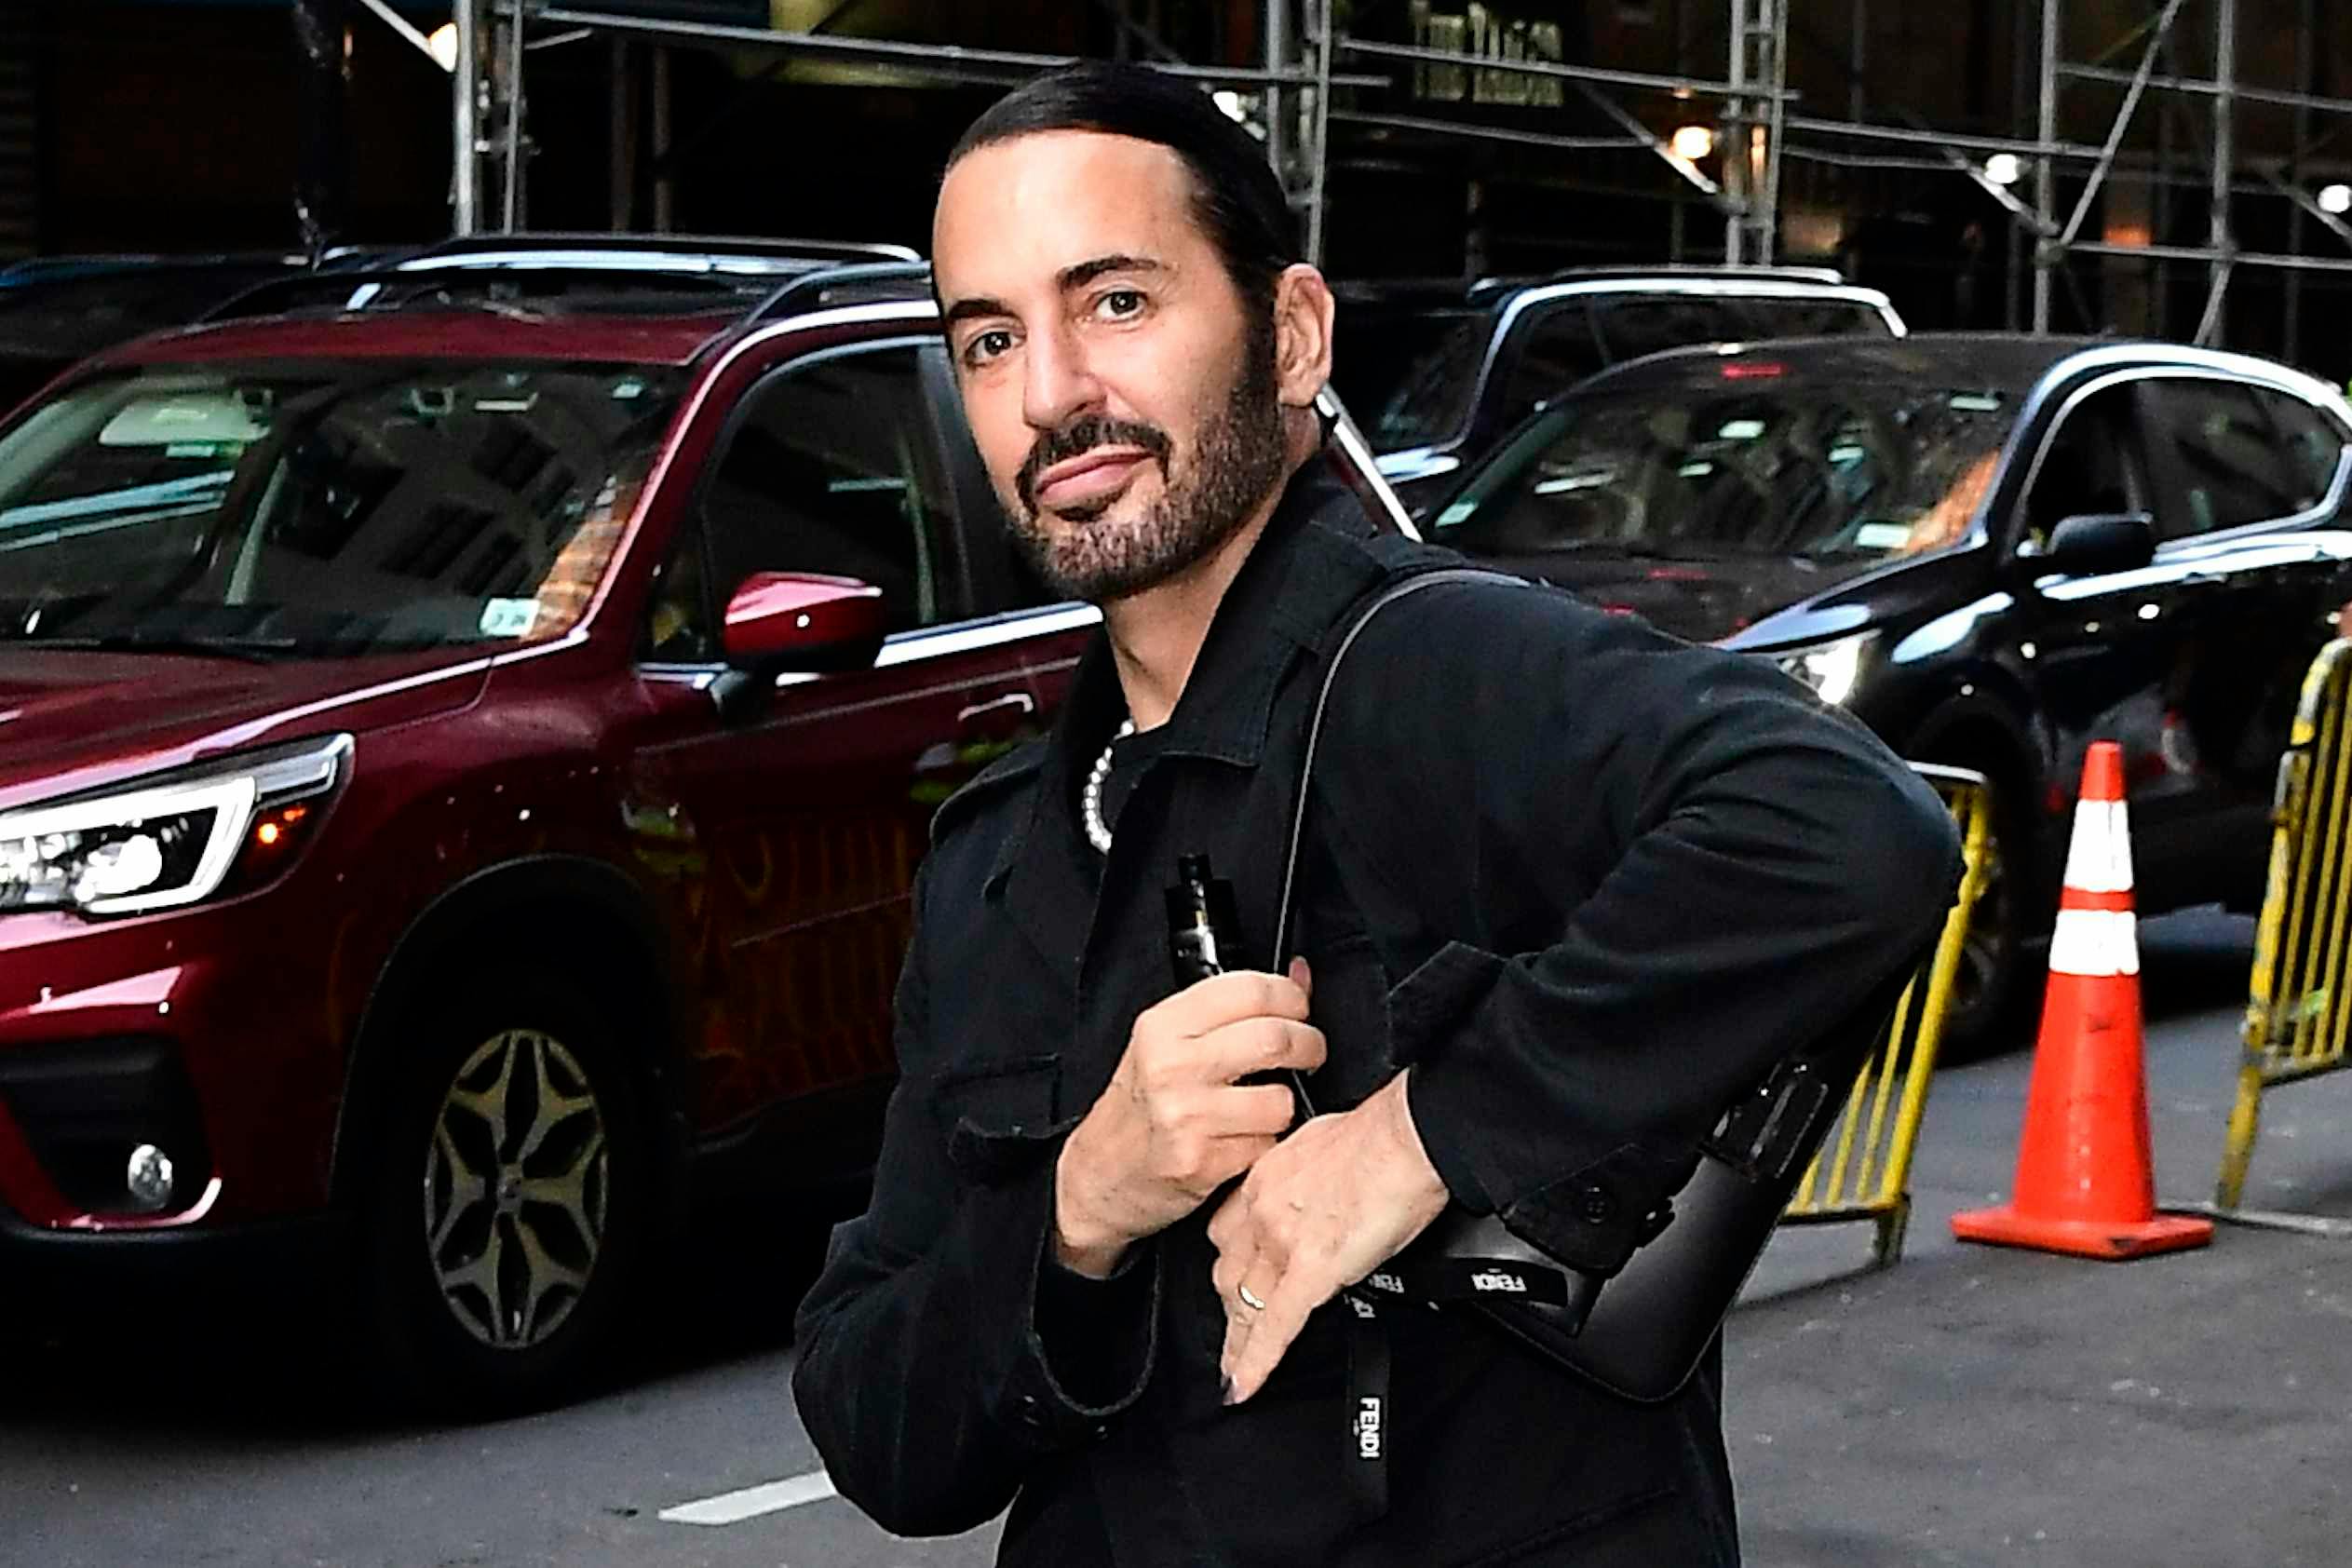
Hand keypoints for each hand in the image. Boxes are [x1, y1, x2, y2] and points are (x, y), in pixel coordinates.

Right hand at [1053, 962, 1325, 1277]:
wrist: (1101, 1174)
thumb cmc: (1138, 1106)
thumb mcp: (1168, 1043)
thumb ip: (1230, 1008)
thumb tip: (1299, 976)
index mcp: (1163, 1027)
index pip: (1250, 989)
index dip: (1291, 996)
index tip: (1299, 1007)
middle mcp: (1172, 1066)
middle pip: (1276, 1038)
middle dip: (1310, 1045)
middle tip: (1309, 1052)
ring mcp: (1187, 1117)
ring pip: (1281, 1100)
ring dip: (1285, 1105)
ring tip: (1265, 1105)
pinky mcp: (1203, 1163)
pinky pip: (1267, 1146)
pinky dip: (1267, 1144)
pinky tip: (1243, 1138)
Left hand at [1207, 1071, 1450, 1403]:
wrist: (1407, 1135)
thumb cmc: (1381, 1134)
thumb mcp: (1321, 1146)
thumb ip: (1306, 1180)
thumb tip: (1318, 1193)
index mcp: (1267, 1179)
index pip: (1226, 1233)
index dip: (1227, 1265)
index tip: (1228, 1280)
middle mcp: (1264, 1210)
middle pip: (1228, 1273)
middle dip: (1229, 1307)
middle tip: (1231, 1334)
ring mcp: (1283, 1242)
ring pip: (1244, 1304)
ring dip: (1236, 1343)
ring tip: (1232, 1371)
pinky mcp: (1312, 1271)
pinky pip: (1275, 1327)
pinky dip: (1255, 1363)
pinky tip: (1243, 1386)